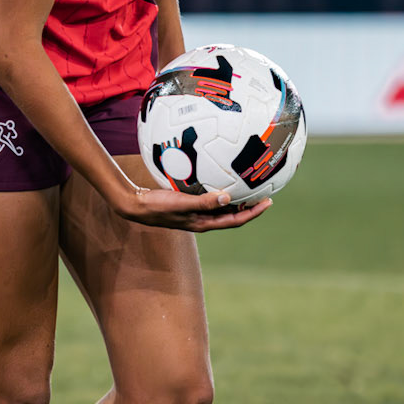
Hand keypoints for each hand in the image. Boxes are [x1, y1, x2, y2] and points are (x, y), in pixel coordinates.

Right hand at [114, 183, 271, 231]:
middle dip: (250, 207)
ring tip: (250, 187)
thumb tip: (228, 198)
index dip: (253, 213)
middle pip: (232, 215)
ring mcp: (196, 213)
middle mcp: (203, 220)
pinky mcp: (189, 204)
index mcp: (204, 223)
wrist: (136, 206)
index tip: (267, 203)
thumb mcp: (181, 203)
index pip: (235, 220)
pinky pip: (211, 199)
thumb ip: (204, 202)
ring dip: (237, 200)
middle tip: (265, 193)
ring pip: (222, 208)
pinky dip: (220, 192)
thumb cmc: (158, 206)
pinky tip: (222, 180)